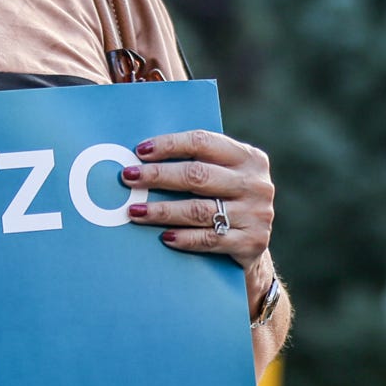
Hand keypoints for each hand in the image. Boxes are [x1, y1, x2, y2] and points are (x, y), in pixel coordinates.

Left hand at [125, 130, 274, 271]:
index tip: (140, 151)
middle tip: (129, 178)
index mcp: (249, 158)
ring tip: (135, 211)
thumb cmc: (227, 201)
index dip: (169, 145)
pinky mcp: (251, 242)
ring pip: (199, 210)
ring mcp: (256, 214)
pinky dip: (184, 238)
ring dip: (162, 211)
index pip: (203, 142)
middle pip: (198, 175)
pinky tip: (164, 237)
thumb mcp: (224, 176)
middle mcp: (256, 184)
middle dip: (158, 176)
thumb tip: (144, 158)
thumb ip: (198, 164)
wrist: (254, 243)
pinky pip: (209, 239)